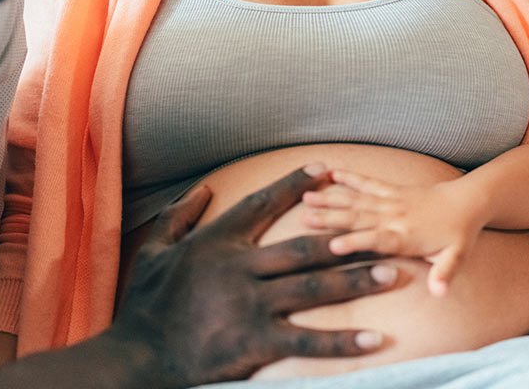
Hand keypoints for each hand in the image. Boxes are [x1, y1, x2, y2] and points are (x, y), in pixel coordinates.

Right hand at [112, 164, 399, 384]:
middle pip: (304, 248)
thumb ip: (177, 217)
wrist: (136, 358)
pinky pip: (307, 341)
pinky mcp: (255, 343)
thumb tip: (202, 189)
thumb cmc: (144, 306)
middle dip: (347, 238)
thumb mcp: (153, 252)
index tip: (326, 170)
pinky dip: (343, 341)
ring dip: (356, 280)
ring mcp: (249, 306)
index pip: (262, 206)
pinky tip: (374, 339)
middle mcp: (238, 270)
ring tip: (392, 275)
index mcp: (216, 244)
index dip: (295, 186)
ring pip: (313, 289)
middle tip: (383, 230)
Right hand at [301, 170, 482, 296]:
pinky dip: (349, 177)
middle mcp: (395, 216)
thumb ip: (445, 274)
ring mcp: (391, 201)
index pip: (377, 240)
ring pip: (357, 199)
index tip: (331, 246)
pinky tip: (329, 173)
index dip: (355, 243)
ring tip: (306, 197)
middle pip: (359, 218)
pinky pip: (367, 182)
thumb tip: (440, 293)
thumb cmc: (459, 235)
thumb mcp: (457, 258)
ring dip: (331, 198)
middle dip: (331, 218)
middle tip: (304, 219)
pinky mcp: (391, 190)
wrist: (468, 201)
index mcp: (407, 236)